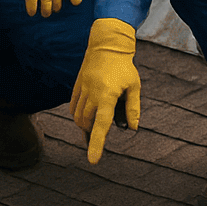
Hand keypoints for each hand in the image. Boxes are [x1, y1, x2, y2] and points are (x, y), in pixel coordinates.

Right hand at [70, 18, 141, 163]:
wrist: (107, 44)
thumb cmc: (124, 66)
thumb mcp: (134, 86)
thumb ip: (133, 108)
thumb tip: (133, 128)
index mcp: (107, 95)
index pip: (101, 125)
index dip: (97, 144)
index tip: (93, 161)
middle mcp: (92, 93)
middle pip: (87, 123)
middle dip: (93, 133)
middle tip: (101, 137)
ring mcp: (82, 89)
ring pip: (78, 116)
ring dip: (84, 125)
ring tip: (94, 126)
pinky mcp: (76, 85)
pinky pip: (73, 106)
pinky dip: (77, 115)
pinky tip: (85, 116)